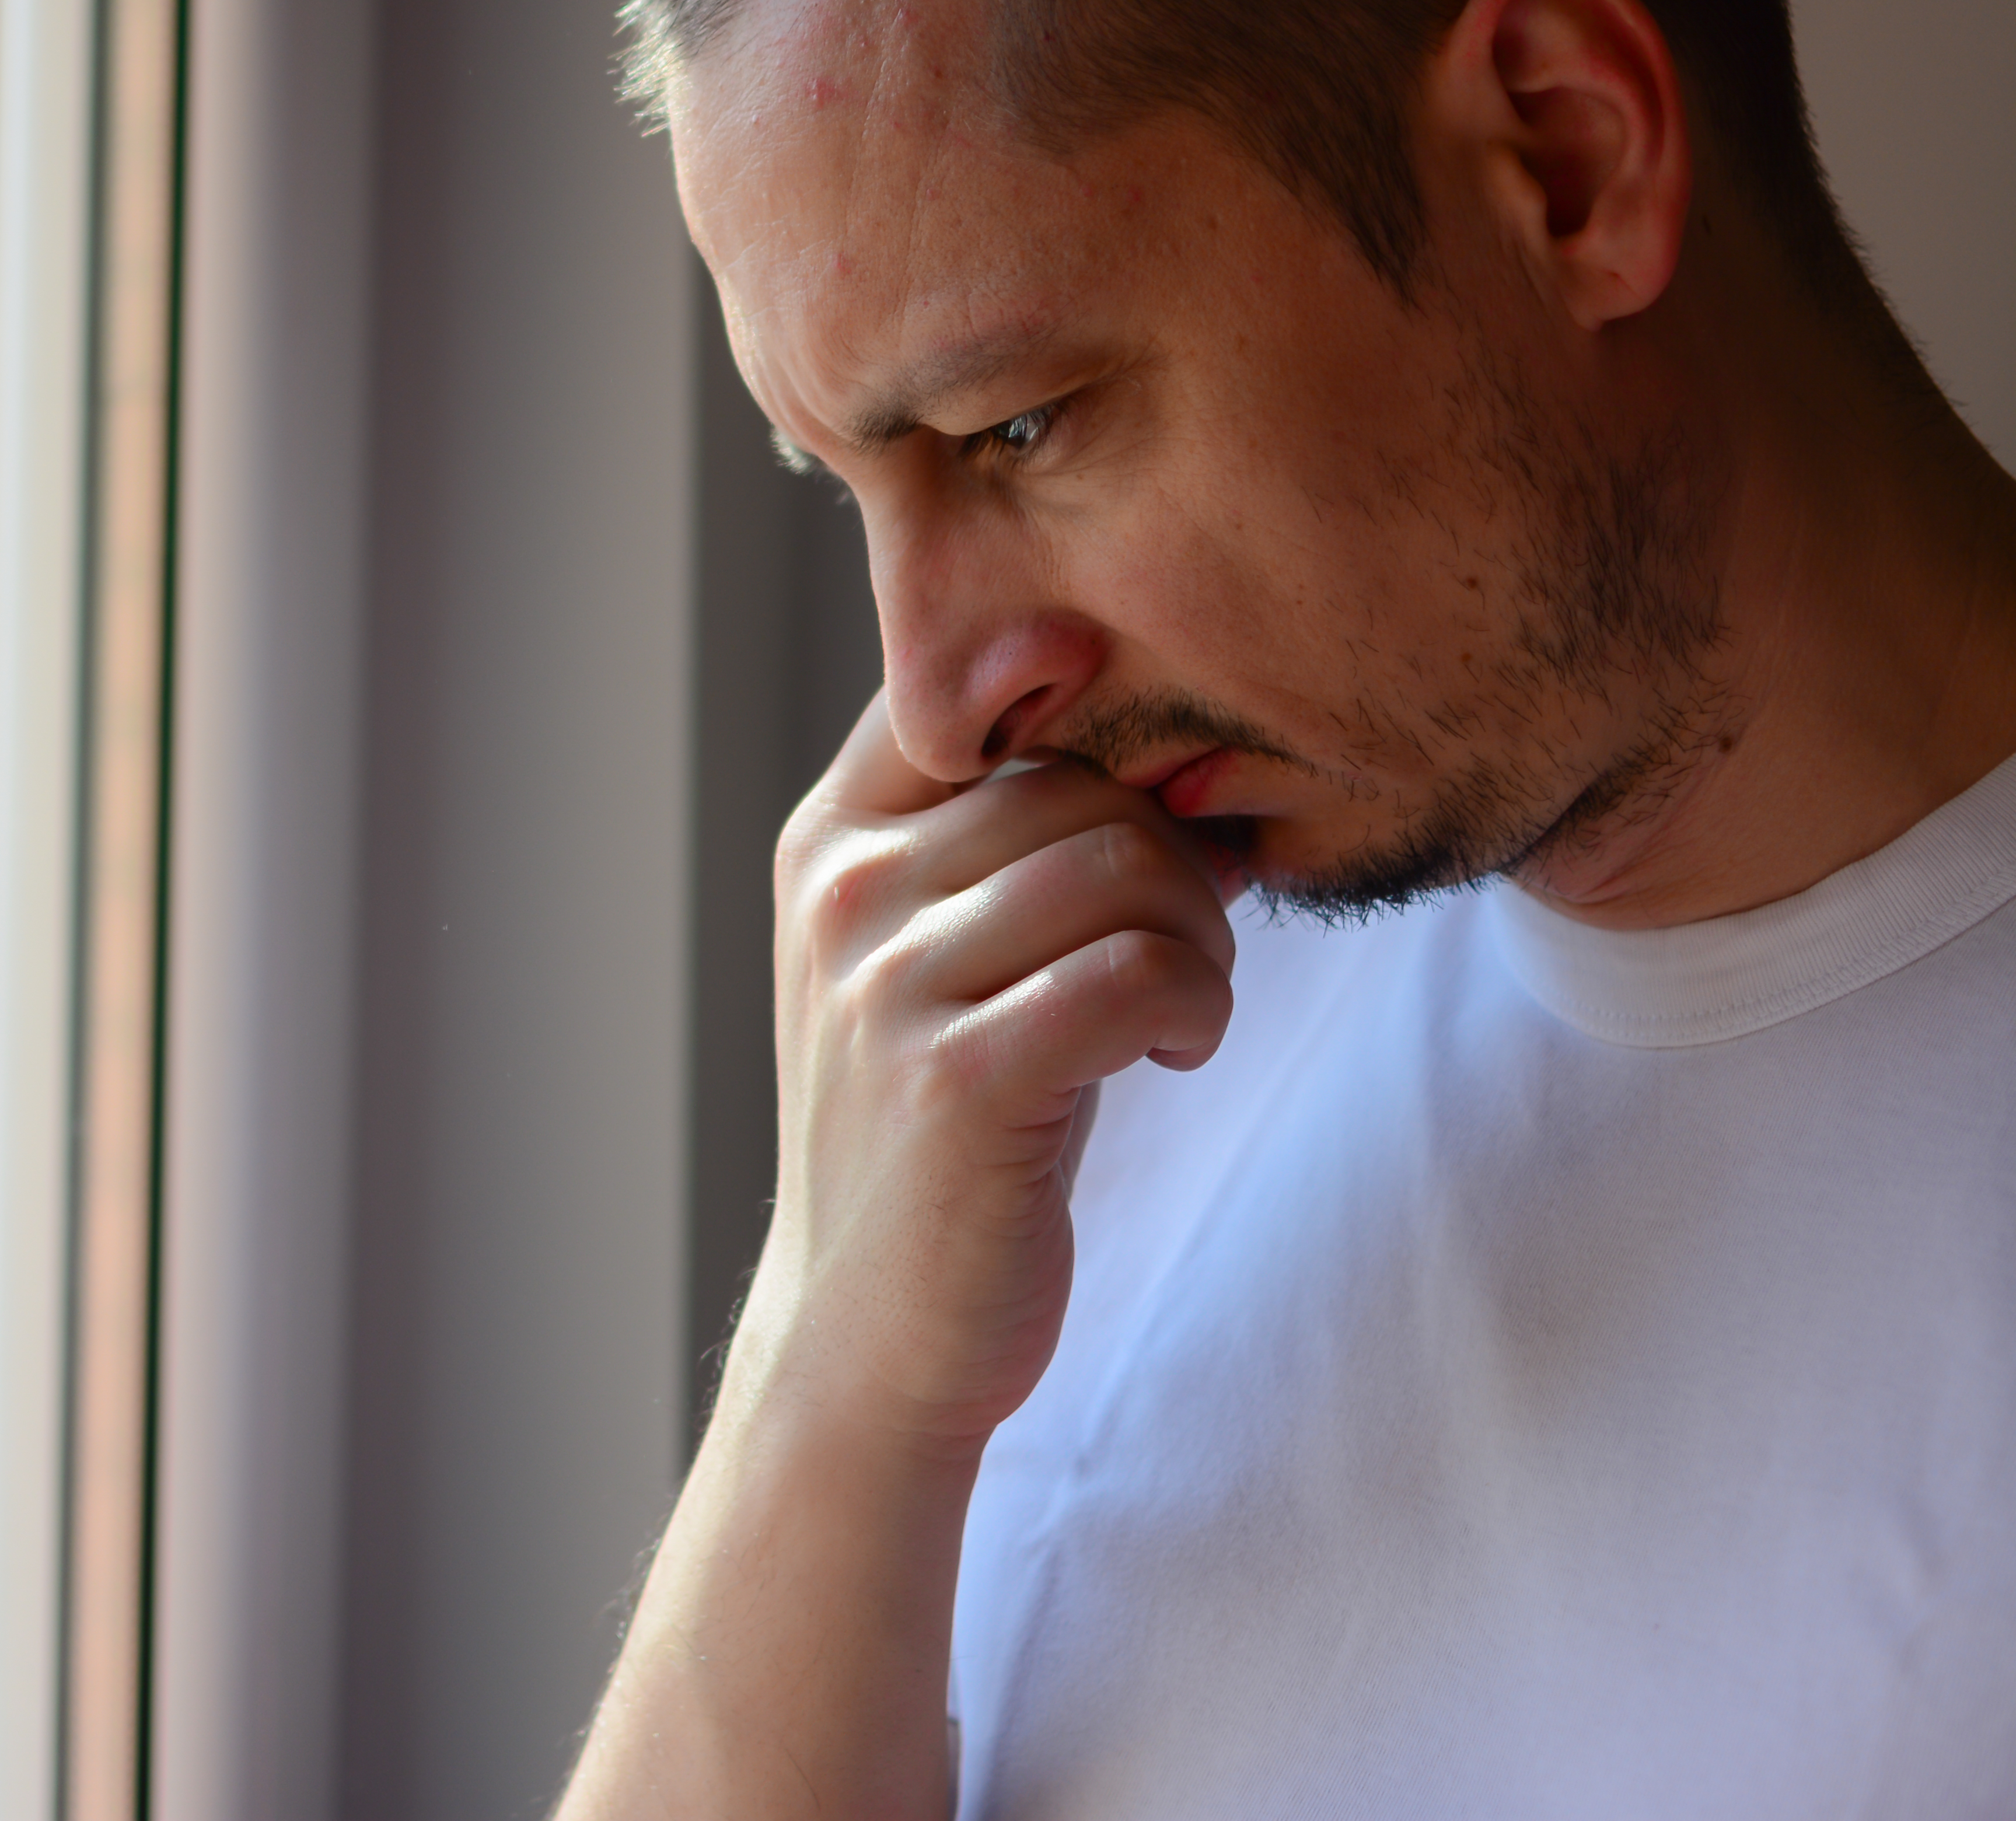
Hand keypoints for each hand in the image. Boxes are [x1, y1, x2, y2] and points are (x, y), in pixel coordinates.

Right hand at [725, 687, 1239, 1456]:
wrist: (865, 1334)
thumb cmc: (935, 1135)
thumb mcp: (927, 959)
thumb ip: (1003, 838)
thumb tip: (1175, 735)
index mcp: (828, 842)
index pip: (966, 692)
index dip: (1086, 715)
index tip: (1148, 796)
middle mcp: (842, 893)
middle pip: (1079, 778)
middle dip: (1173, 857)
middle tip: (1180, 953)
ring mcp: (886, 984)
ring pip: (1123, 864)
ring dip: (1198, 937)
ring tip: (1179, 1007)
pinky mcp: (959, 1077)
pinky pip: (1140, 972)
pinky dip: (1195, 1004)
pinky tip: (1174, 1051)